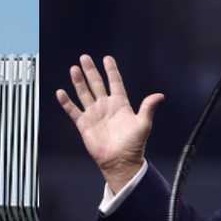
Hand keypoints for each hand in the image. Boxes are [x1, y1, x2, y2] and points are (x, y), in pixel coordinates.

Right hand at [56, 55, 164, 193]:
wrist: (120, 162)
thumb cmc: (134, 145)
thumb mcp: (143, 124)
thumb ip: (148, 108)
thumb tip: (159, 96)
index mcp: (120, 104)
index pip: (115, 82)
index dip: (111, 70)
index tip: (107, 58)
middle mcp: (106, 106)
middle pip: (96, 84)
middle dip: (90, 71)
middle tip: (84, 58)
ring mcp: (94, 114)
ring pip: (84, 93)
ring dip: (79, 82)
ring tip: (74, 69)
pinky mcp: (84, 124)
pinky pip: (73, 111)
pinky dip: (67, 102)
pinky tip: (61, 93)